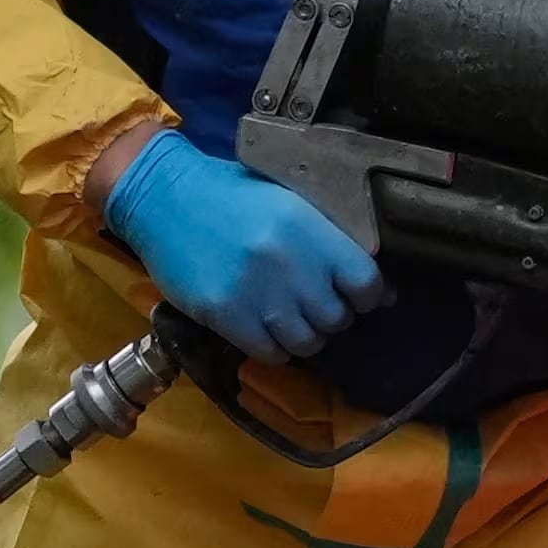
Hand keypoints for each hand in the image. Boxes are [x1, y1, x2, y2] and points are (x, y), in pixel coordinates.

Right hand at [103, 133, 384, 359]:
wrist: (164, 196)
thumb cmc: (233, 195)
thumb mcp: (291, 203)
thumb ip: (334, 243)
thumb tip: (383, 292)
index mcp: (311, 229)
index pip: (366, 283)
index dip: (367, 296)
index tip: (355, 295)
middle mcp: (289, 263)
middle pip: (337, 318)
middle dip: (331, 317)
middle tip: (314, 307)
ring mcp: (256, 292)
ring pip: (307, 342)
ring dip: (304, 336)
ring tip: (290, 320)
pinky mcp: (224, 314)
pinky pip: (270, 352)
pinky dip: (274, 348)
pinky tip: (265, 330)